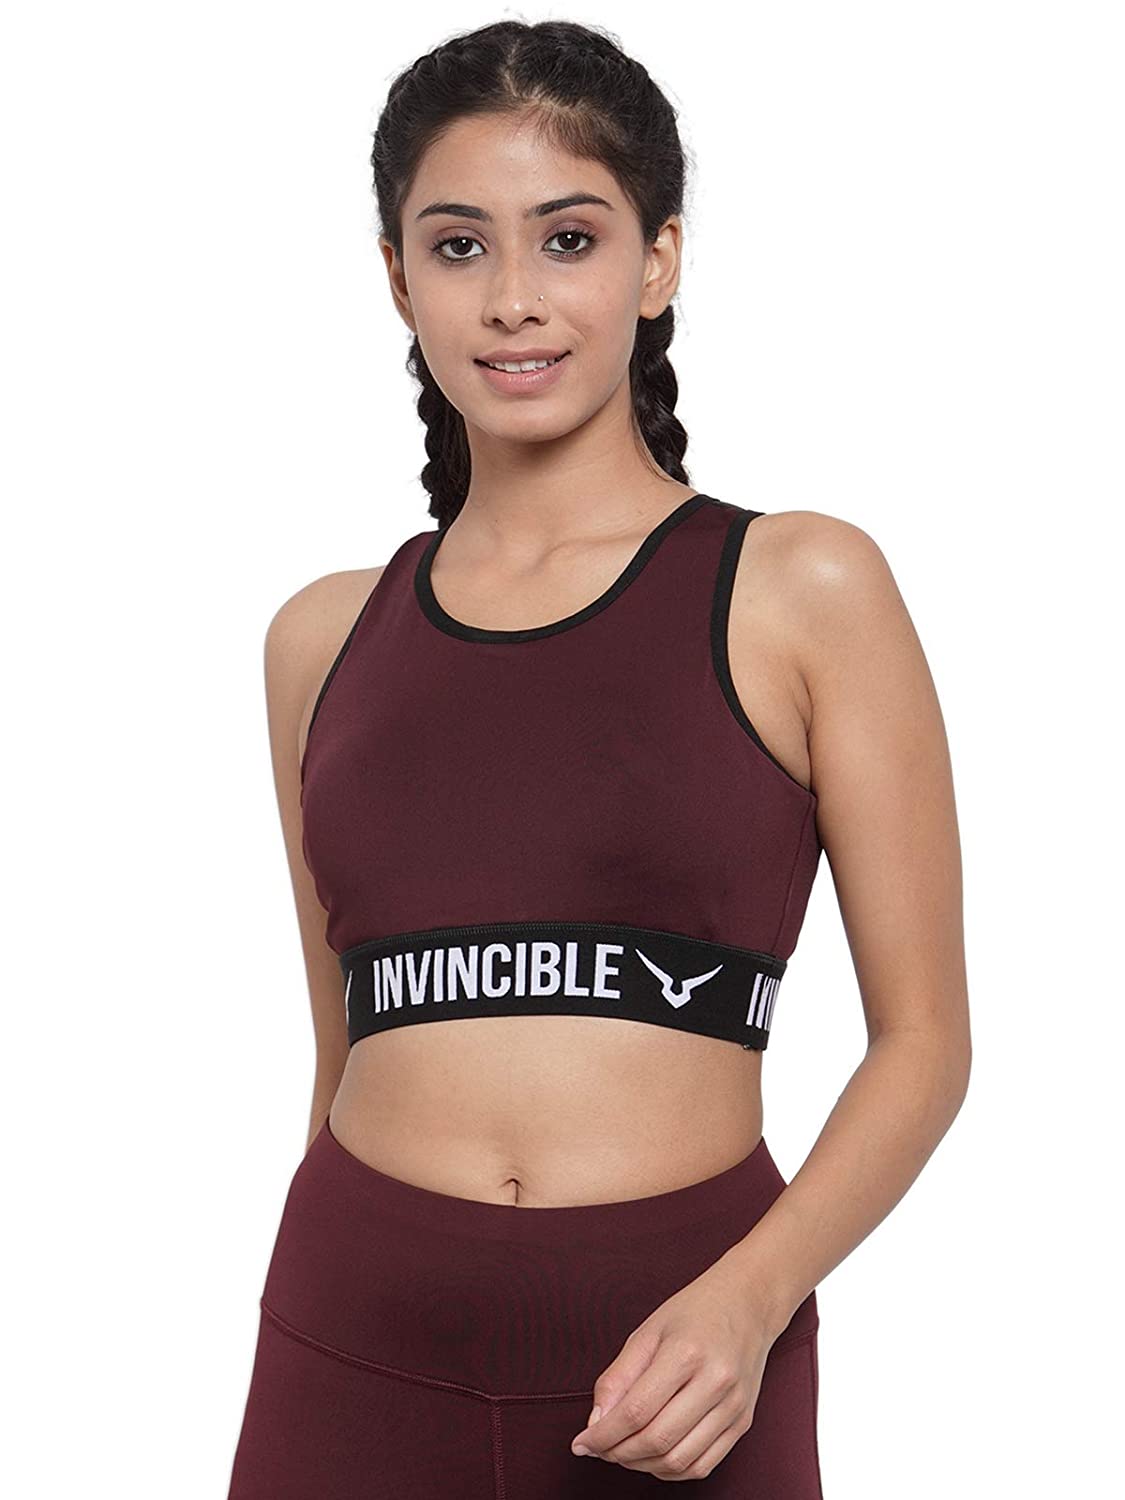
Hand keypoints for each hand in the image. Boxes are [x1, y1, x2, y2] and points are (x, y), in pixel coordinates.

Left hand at [569, 1255, 781, 1481]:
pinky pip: (702, 1465)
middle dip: (618, 1453)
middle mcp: (715, 1382)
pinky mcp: (743, 1423)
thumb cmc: (694, 1312)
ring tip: (622, 1452)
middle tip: (599, 1448)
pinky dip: (670, 1471)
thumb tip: (596, 1423)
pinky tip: (652, 1457)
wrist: (748, 1303)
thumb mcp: (647, 1331)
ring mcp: (733, 1406)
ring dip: (641, 1466)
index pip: (636, 1410)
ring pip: (679, 1461)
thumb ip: (618, 1377)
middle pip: (656, 1440)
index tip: (581, 1443)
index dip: (603, 1435)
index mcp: (686, 1352)